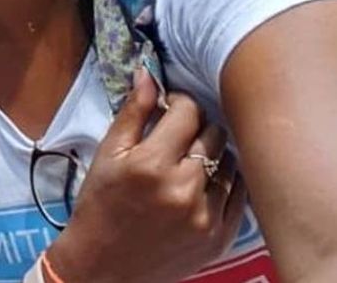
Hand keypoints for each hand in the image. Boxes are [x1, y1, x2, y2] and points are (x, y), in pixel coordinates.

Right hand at [45, 69, 246, 282]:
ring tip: (192, 162)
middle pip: (214, 134)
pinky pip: (239, 195)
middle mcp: (183, 189)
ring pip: (232, 163)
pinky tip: (204, 184)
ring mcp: (206, 216)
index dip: (179, 102)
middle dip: (196, 128)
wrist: (104, 265)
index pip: (188, 112)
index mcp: (150, 164)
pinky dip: (225, 184)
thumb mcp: (107, 155)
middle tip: (178, 136)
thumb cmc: (100, 205)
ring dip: (214, 155)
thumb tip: (148, 74)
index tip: (170, 108)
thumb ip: (132, 113)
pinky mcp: (220, 237)